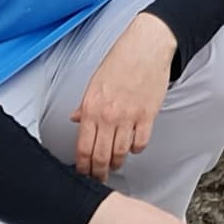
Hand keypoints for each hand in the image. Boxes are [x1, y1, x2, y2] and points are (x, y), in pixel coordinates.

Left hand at [70, 14, 175, 180]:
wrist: (147, 45)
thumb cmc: (122, 59)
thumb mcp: (95, 82)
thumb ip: (85, 106)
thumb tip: (76, 119)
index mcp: (91, 107)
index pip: (83, 148)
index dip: (83, 166)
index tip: (84, 172)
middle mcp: (108, 115)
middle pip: (100, 157)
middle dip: (99, 173)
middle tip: (99, 177)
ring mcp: (128, 117)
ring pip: (120, 153)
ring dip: (117, 162)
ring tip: (115, 163)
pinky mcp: (147, 115)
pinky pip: (140, 143)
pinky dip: (136, 149)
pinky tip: (133, 146)